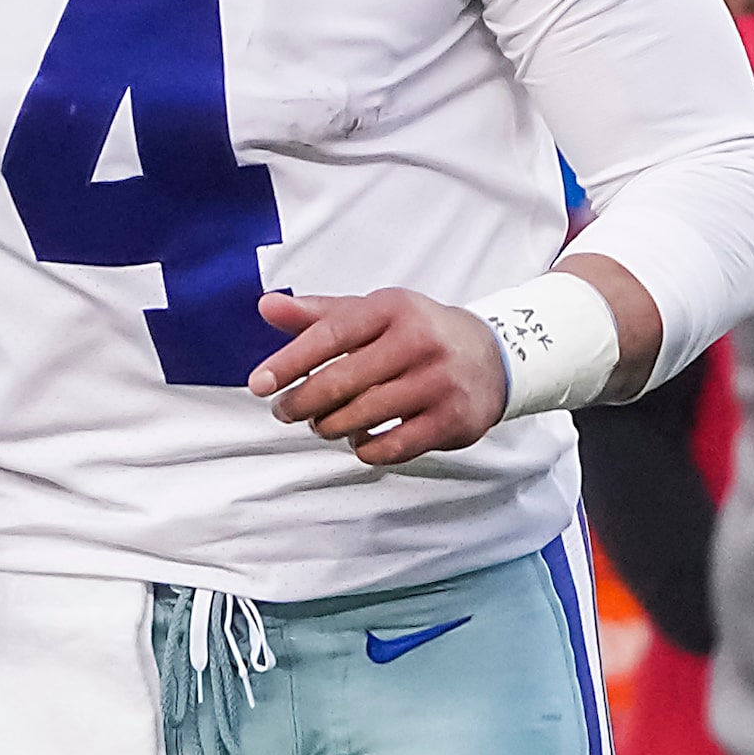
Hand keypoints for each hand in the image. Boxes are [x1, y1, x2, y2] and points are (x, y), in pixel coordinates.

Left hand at [250, 289, 508, 466]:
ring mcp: (438, 381)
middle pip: (342, 381)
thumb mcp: (373, 315)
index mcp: (394, 308)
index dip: (290, 361)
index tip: (259, 384)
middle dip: (303, 403)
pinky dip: (366, 448)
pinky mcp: (452, 418)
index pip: (331, 334)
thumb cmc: (417, 335)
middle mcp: (419, 341)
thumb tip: (266, 305)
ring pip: (362, 417)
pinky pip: (392, 446)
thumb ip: (318, 314)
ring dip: (331, 426)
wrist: (494, 358)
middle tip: (286, 411)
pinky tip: (362, 440)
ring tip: (325, 423)